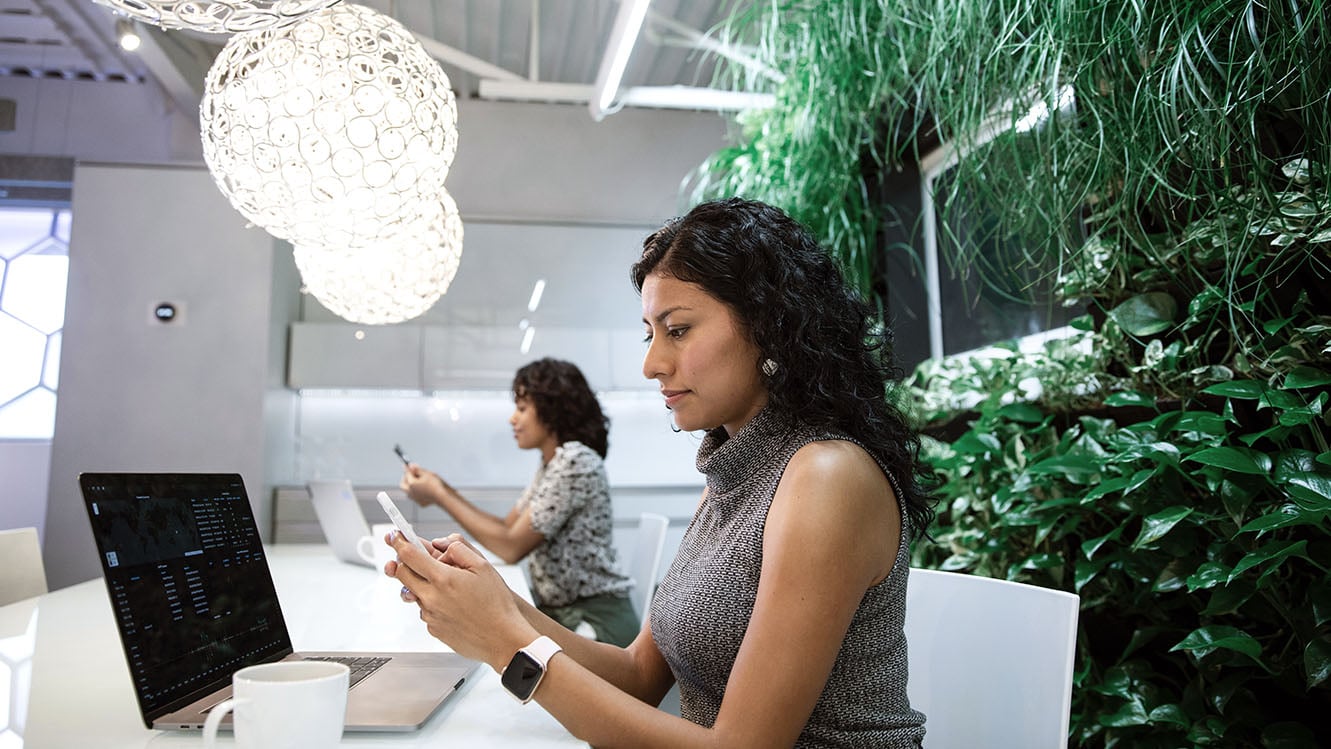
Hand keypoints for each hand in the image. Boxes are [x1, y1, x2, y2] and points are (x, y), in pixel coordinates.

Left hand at [385, 530, 536, 669]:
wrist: (503, 639)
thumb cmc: (497, 604)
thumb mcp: (484, 566)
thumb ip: (459, 549)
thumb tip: (442, 544)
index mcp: (443, 579)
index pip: (409, 555)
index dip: (399, 541)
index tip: (395, 536)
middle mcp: (431, 598)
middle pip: (402, 574)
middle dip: (404, 562)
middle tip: (415, 557)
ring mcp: (430, 616)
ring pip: (414, 593)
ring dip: (422, 584)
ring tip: (447, 586)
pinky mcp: (434, 629)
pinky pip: (425, 611)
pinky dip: (433, 603)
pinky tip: (454, 604)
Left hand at [399, 463, 438, 507]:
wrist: (443, 496)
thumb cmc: (436, 484)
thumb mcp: (426, 473)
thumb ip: (417, 469)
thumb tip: (410, 465)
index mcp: (411, 483)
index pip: (407, 474)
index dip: (408, 469)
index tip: (408, 465)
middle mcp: (410, 492)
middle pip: (403, 484)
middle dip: (406, 479)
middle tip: (411, 474)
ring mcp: (415, 499)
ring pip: (408, 492)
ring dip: (410, 487)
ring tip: (418, 483)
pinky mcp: (420, 503)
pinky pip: (415, 497)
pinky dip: (417, 493)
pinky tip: (424, 490)